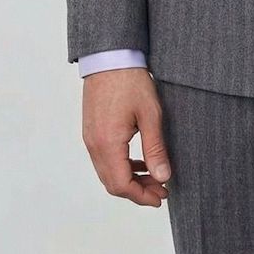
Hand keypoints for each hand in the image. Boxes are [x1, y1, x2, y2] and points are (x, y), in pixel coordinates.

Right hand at [82, 67, 172, 205]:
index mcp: (107, 143)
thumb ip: (155, 148)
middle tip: (161, 190)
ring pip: (107, 172)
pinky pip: (104, 158)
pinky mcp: (91, 130)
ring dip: (129, 179)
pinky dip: (121, 166)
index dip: (142, 196)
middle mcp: (94, 144)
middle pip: (112, 183)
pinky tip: (138, 161)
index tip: (160, 197)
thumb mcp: (150, 114)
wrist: (110, 56)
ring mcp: (90, 138)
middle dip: (137, 190)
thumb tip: (163, 176)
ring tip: (154, 176)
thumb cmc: (130, 80)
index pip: (121, 184)